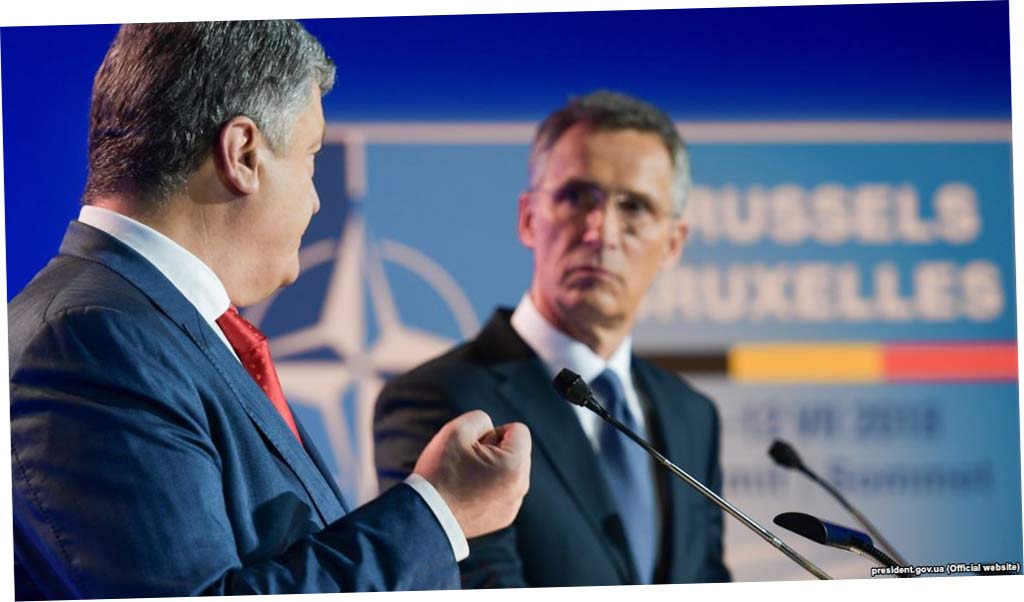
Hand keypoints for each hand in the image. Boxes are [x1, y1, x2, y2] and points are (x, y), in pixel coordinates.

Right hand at [413, 410, 530, 537]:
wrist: (425, 516)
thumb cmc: (440, 471)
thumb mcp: (456, 430)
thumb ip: (481, 419)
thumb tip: (493, 432)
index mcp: (515, 465)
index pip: (518, 430)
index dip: (493, 432)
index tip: (474, 448)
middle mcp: (521, 487)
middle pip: (514, 451)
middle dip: (493, 450)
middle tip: (466, 464)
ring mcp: (513, 505)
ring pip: (508, 471)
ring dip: (491, 469)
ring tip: (464, 480)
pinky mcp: (503, 518)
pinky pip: (501, 491)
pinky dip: (487, 489)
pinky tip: (465, 495)